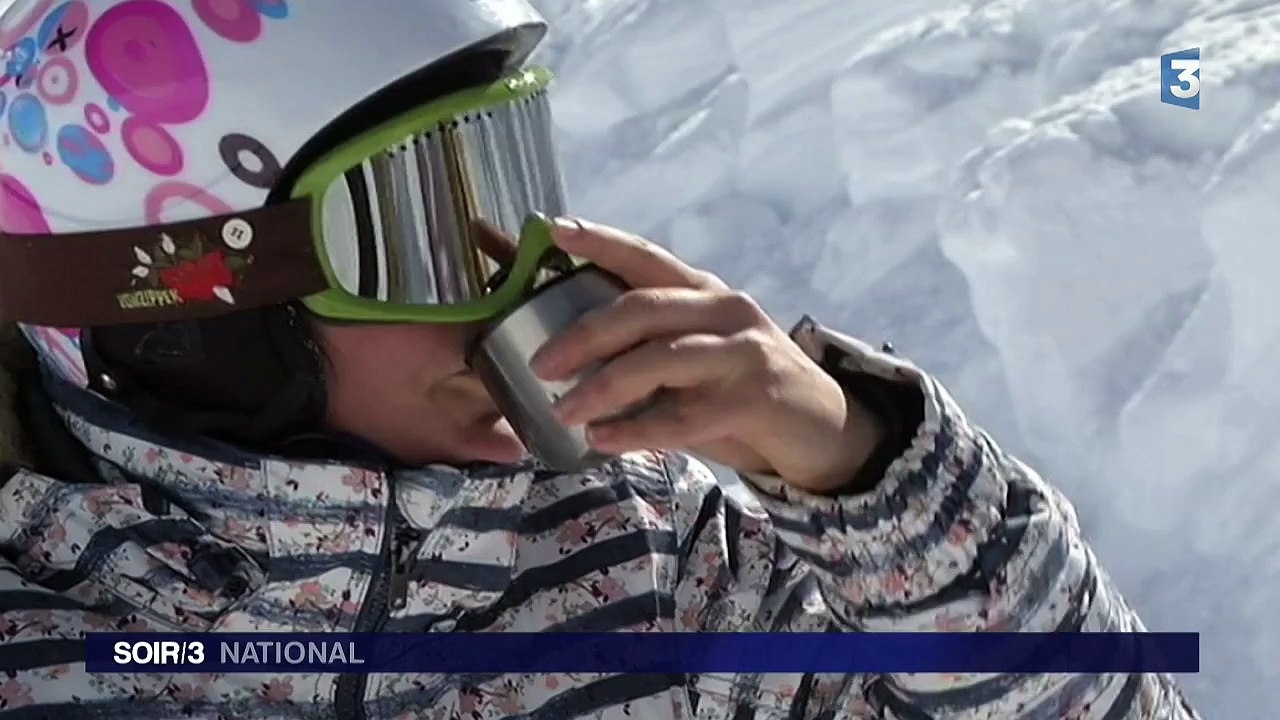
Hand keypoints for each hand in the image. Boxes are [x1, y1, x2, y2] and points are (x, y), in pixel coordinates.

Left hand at [528, 218, 884, 493]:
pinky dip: (637, 430)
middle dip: (585, 334)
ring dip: (605, 386)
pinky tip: (601, 439)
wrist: (820, 427)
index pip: (646, 258)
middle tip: (541, 362)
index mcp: (705, 292)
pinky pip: (684, 415)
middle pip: (645, 308)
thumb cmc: (739, 389)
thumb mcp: (695, 355)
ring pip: (662, 358)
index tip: (553, 231)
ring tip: (564, 409)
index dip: (600, 241)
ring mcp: (743, 352)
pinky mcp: (755, 399)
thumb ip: (645, 349)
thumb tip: (563, 354)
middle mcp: (725, 311)